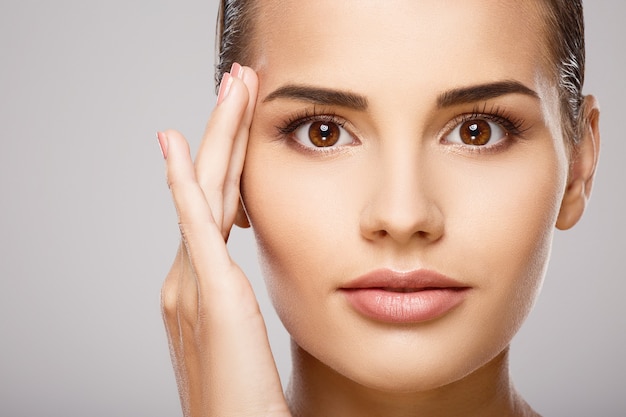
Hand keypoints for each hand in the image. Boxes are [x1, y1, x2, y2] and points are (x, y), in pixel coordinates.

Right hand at [159, 64, 290, 416]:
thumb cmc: (247, 394)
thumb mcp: (240, 337)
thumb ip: (237, 301)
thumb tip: (244, 282)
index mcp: (198, 286)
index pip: (215, 206)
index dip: (228, 159)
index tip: (240, 121)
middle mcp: (185, 277)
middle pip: (206, 187)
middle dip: (222, 131)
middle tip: (235, 84)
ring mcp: (189, 281)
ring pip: (205, 192)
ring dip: (218, 136)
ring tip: (231, 89)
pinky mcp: (204, 289)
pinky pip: (193, 224)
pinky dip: (183, 181)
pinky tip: (176, 145)